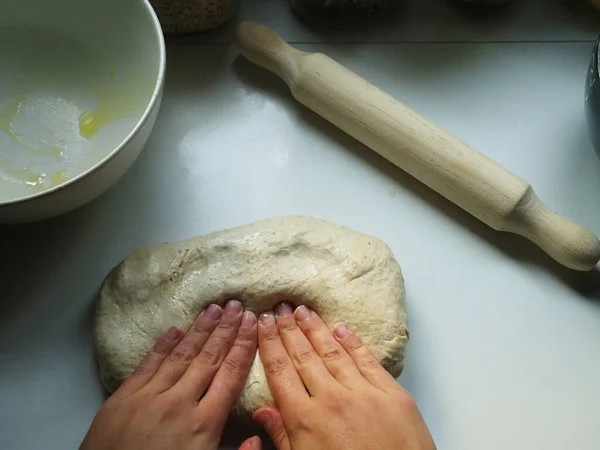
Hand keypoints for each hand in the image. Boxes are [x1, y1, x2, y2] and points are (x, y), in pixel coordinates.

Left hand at [81, 300, 258, 449]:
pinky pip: (147, 365)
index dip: (244, 346)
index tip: (253, 324)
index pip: (230, 374)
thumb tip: (257, 437)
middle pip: (209, 358)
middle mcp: (179, 403)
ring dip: (199, 330)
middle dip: (226, 330)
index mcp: (204, 424)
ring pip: (180, 355)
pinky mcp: (122, 399)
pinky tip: (174, 330)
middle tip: (237, 306)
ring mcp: (149, 397)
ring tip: (214, 309)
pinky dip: (162, 346)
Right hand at [250, 303, 434, 449]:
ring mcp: (364, 393)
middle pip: (304, 356)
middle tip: (280, 308)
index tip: (263, 324)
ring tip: (303, 310)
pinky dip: (353, 343)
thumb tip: (262, 412)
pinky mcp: (392, 394)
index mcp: (305, 420)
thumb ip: (282, 438)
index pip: (281, 372)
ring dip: (316, 329)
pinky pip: (368, 361)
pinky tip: (341, 329)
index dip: (270, 344)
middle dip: (289, 330)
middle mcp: (332, 399)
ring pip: (333, 352)